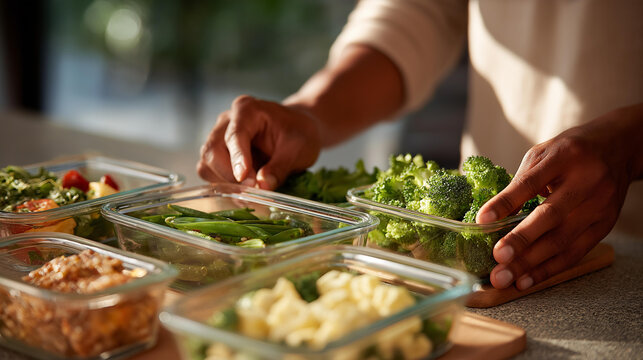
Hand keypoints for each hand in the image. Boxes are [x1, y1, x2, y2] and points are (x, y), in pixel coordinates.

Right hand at [197, 95, 321, 189]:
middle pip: (212, 150)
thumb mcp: (299, 148)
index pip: (235, 135)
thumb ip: (280, 167)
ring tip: (251, 190)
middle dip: (229, 175)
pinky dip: (224, 185)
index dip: (238, 159)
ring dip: (225, 182)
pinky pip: (210, 173)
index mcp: (248, 110)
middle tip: (252, 190)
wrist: (297, 129)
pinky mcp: (218, 155)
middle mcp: (227, 121)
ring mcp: (219, 137)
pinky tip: (244, 189)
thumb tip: (262, 187)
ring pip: (207, 164)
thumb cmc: (299, 132)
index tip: (246, 179)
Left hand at [477, 104, 642, 289]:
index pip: (530, 182)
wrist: (617, 148)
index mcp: (565, 157)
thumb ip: (519, 182)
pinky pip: (574, 253)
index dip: (506, 203)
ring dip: (530, 263)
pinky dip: (548, 269)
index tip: (483, 220)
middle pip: (550, 216)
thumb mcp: (542, 154)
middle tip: (497, 258)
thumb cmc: (569, 152)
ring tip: (504, 277)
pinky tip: (526, 280)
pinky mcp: (604, 226)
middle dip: (521, 240)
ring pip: (563, 240)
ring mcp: (599, 206)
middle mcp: (586, 182)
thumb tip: (492, 216)